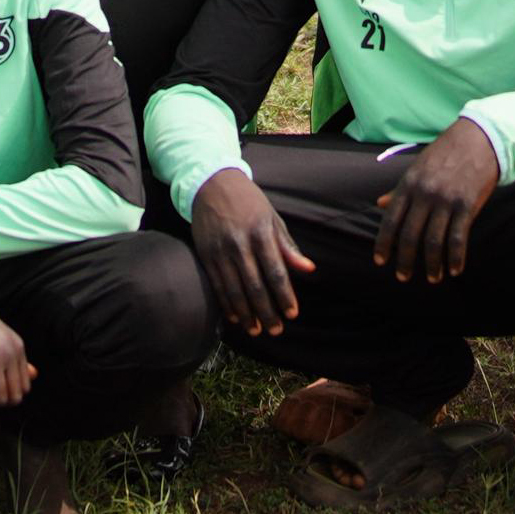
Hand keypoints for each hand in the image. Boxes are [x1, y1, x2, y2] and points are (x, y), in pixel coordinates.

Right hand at [186, 168, 312, 332]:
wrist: (211, 183)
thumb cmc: (248, 202)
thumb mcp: (273, 218)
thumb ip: (288, 247)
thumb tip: (308, 269)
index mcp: (261, 233)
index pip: (276, 272)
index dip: (284, 296)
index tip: (292, 314)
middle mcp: (240, 243)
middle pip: (255, 286)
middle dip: (267, 311)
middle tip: (276, 330)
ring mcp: (220, 250)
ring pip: (235, 290)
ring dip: (247, 314)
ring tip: (257, 330)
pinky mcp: (206, 254)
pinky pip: (217, 285)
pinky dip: (227, 304)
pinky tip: (236, 317)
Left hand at [372, 119, 501, 283]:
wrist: (479, 139)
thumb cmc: (445, 153)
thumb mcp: (417, 167)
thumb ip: (399, 189)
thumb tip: (379, 203)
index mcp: (408, 184)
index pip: (390, 219)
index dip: (384, 243)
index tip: (380, 261)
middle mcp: (425, 193)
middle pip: (410, 235)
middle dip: (405, 260)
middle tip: (403, 277)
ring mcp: (446, 200)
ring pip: (434, 241)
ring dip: (432, 264)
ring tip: (432, 278)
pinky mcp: (467, 205)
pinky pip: (458, 238)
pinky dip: (455, 258)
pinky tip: (454, 270)